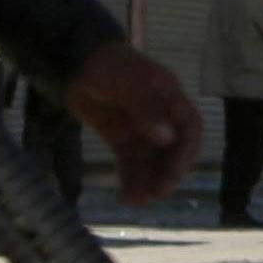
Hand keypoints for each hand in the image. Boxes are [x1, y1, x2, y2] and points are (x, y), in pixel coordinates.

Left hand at [68, 42, 201, 205]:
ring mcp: (140, 128)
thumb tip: (165, 137)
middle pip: (172, 149)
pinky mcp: (121, 138)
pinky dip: (130, 180)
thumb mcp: (126, 81)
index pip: (189, 127)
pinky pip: (130, 163)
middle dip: (167, 172)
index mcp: (169, 96)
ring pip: (150, 160)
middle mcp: (159, 115)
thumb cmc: (105, 65)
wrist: (72, 61)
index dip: (186, 151)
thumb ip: (146, 107)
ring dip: (147, 181)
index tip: (175, 172)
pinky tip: (126, 196)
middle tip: (157, 193)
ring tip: (138, 200)